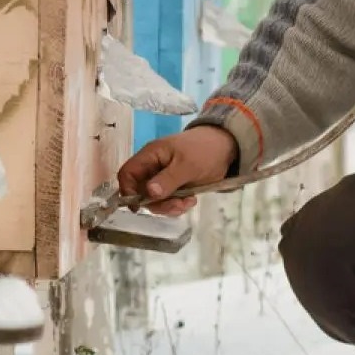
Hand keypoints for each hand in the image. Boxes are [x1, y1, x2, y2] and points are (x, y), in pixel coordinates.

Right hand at [116, 125, 237, 216]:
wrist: (226, 147)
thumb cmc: (205, 150)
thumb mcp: (187, 165)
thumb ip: (168, 179)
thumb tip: (148, 193)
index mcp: (151, 155)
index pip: (127, 173)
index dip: (128, 190)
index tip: (139, 206)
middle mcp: (153, 167)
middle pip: (140, 192)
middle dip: (157, 203)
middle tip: (177, 205)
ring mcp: (163, 178)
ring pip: (154, 200)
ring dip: (169, 206)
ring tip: (188, 202)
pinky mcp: (174, 186)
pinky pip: (168, 202)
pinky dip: (178, 205)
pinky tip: (192, 200)